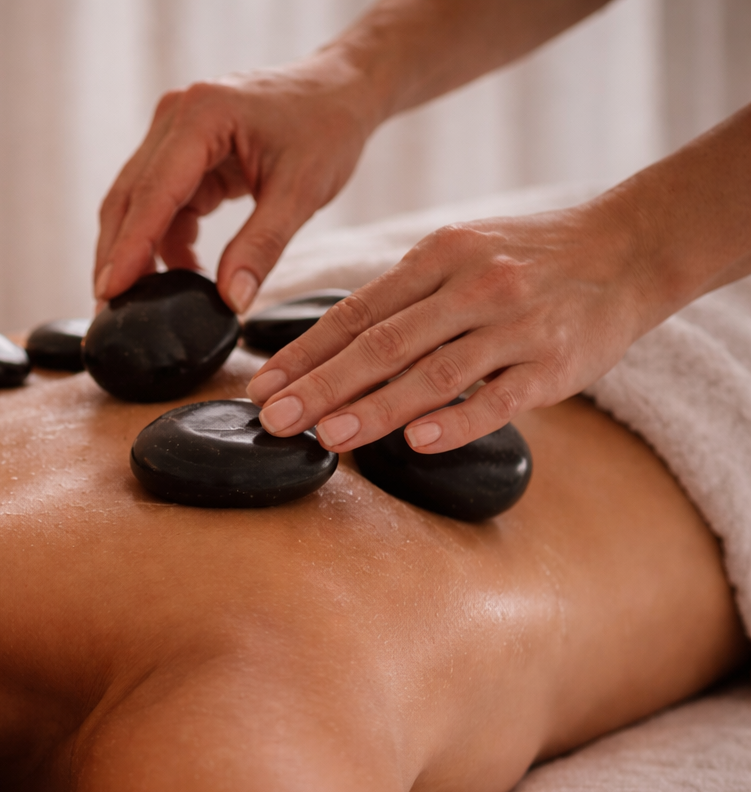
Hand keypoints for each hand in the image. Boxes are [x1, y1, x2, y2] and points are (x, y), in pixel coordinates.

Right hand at [94, 54, 380, 312]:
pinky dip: (166, 240)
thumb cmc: (328, 126)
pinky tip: (183, 272)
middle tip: (111, 309)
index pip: (153, 192)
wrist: (341, 90)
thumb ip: (262, 246)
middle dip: (119, 255)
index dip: (129, 246)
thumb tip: (232, 301)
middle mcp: (176, 117)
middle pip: (129, 197)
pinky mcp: (182, 151)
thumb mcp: (302, 190)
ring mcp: (174, 132)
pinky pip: (161, 203)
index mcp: (202, 116)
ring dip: (140, 251)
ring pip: (137, 203)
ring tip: (147, 301)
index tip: (109, 291)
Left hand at [246, 199, 662, 452]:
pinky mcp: (554, 366)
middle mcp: (473, 287)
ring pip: (434, 374)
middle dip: (322, 385)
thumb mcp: (459, 254)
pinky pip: (498, 399)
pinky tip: (415, 442)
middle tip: (276, 418)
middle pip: (383, 344)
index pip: (356, 311)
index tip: (262, 386)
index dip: (305, 352)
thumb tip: (327, 350)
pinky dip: (456, 422)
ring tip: (328, 436)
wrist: (630, 247)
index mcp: (438, 256)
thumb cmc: (528, 258)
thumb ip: (401, 298)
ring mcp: (516, 326)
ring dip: (375, 408)